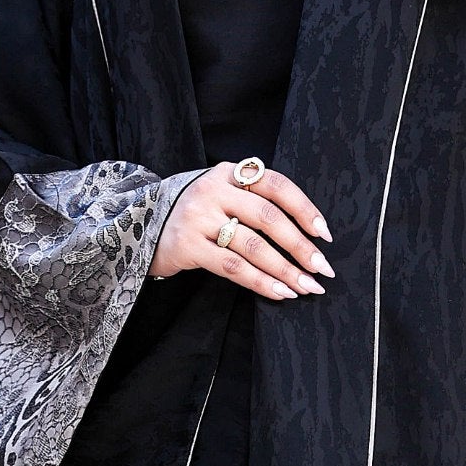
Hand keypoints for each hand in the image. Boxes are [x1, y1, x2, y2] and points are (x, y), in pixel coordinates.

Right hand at [153, 161, 333, 300]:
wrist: (141, 223)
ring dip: (285, 270)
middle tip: (322, 269)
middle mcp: (214, 190)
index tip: (324, 234)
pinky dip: (261, 282)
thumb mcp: (222, 193)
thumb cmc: (197, 212)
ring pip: (253, 246)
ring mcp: (199, 217)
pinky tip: (280, 292)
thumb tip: (307, 234)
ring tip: (306, 287)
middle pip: (268, 217)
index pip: (276, 185)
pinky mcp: (188, 246)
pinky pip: (233, 268)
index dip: (304, 209)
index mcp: (229, 172)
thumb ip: (254, 200)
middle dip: (300, 246)